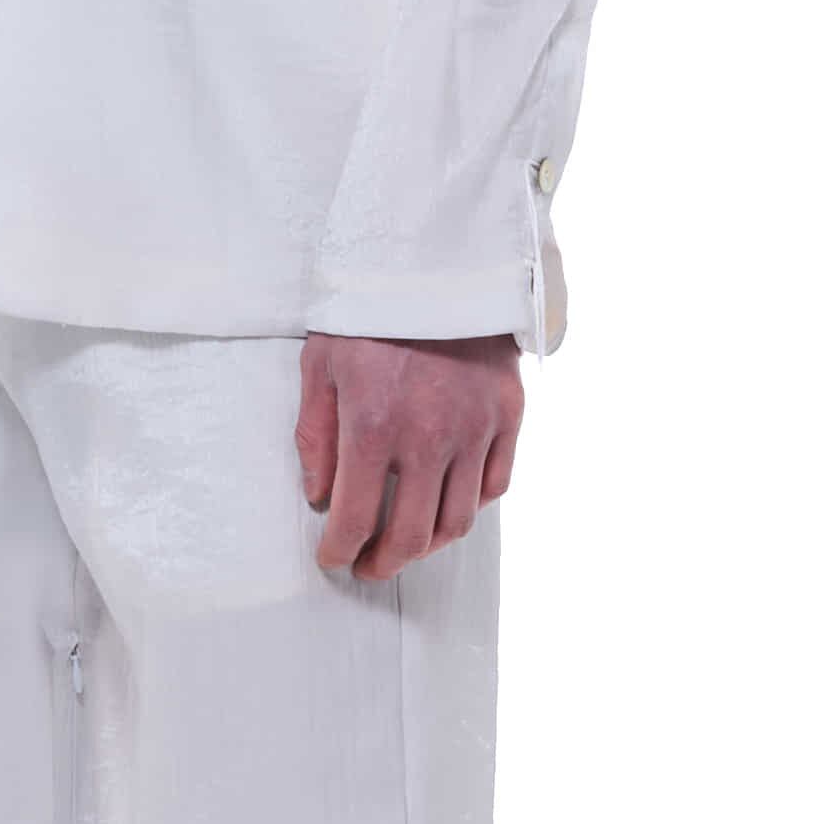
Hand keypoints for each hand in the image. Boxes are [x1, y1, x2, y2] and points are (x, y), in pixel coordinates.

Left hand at [296, 330, 521, 580]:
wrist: (438, 259)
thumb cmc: (372, 307)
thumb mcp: (321, 363)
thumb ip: (316, 434)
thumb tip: (320, 493)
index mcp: (374, 427)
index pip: (356, 519)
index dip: (340, 551)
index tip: (332, 558)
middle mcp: (429, 438)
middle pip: (413, 535)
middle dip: (385, 562)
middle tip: (369, 565)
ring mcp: (475, 429)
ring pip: (459, 519)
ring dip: (430, 544)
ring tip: (409, 543)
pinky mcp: (508, 414)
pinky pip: (496, 483)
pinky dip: (473, 505)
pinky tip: (449, 504)